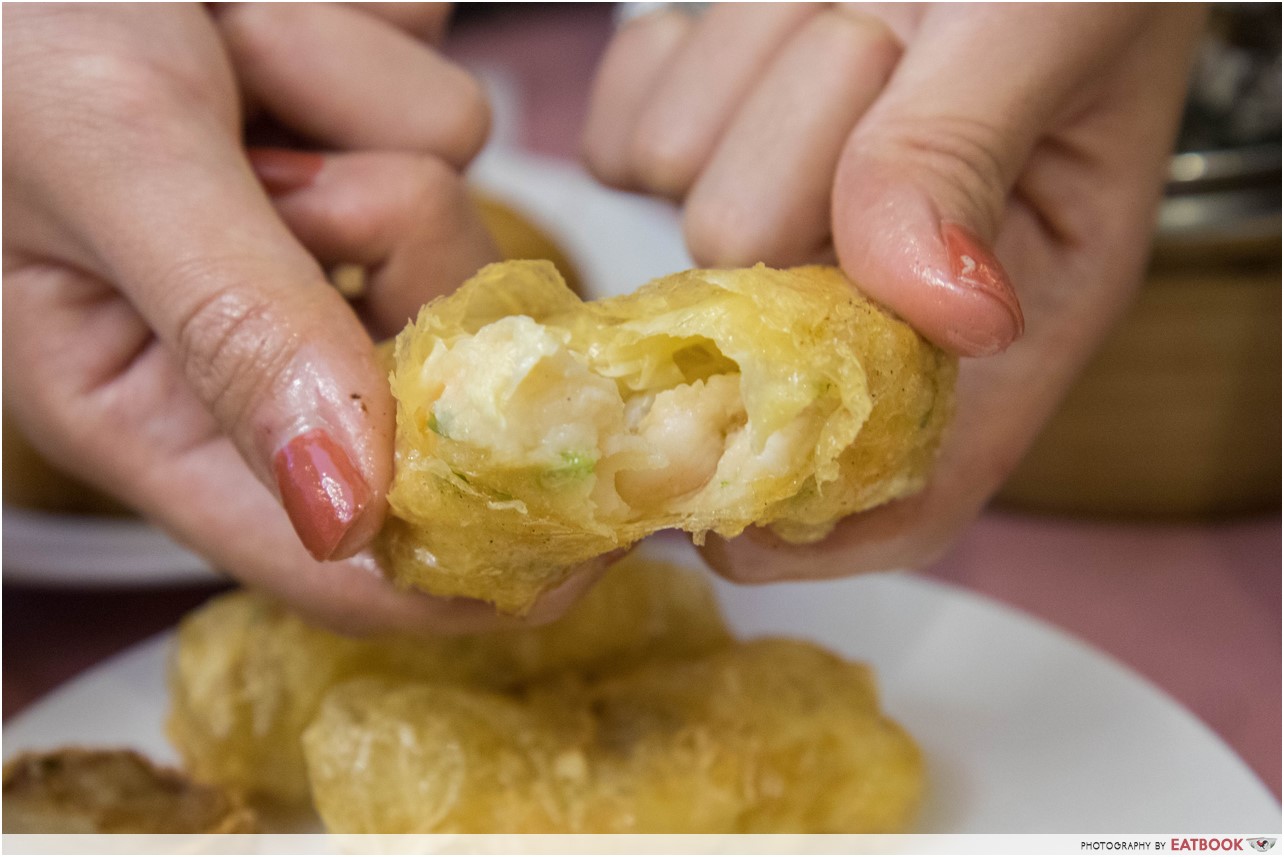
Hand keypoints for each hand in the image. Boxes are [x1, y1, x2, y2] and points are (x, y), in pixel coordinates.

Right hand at [1, 3, 588, 631]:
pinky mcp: (364, 146)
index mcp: (155, 404)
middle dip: (393, 255)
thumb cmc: (20, 24)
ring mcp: (321, 241)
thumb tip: (346, 519)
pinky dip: (377, 56)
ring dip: (367, 125)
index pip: (333, 562)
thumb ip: (235, 331)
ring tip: (238, 52)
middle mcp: (251, 346)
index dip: (464, 574)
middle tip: (281, 174)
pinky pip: (449, 122)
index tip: (585, 545)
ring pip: (456, 230)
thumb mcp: (111, 163)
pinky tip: (273, 21)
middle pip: (436, 380)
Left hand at [583, 4, 1203, 578]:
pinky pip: (628, 135)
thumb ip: (969, 155)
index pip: (917, 481)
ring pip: (684, 202)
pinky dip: (676, 64)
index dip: (817, 530)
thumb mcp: (1048, 26)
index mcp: (1008, 298)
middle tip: (886, 45)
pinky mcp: (703, 136)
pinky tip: (759, 13)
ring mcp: (781, 201)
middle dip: (802, 166)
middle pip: (763, 308)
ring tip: (854, 4)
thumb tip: (933, 308)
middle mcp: (885, 275)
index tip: (725, 525)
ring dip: (753, 83)